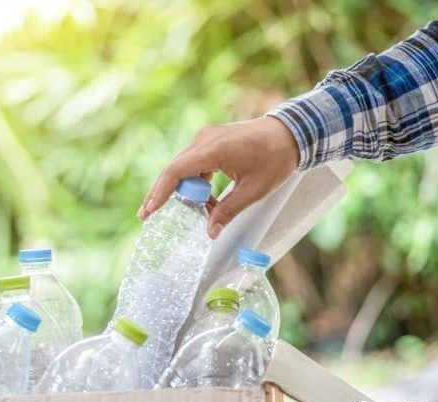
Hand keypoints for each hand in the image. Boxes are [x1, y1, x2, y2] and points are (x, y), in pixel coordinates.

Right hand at [137, 116, 299, 238]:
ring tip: (190, 213)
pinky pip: (193, 162)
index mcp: (213, 149)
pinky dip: (194, 181)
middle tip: (147, 215)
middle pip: (173, 169)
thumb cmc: (275, 159)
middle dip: (161, 193)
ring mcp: (206, 137)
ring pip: (182, 166)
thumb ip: (228, 211)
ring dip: (182, 190)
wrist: (290, 133)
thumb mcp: (253, 191)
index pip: (176, 172)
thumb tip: (210, 232)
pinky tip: (205, 199)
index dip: (159, 193)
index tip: (149, 211)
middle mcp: (204, 139)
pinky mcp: (210, 139)